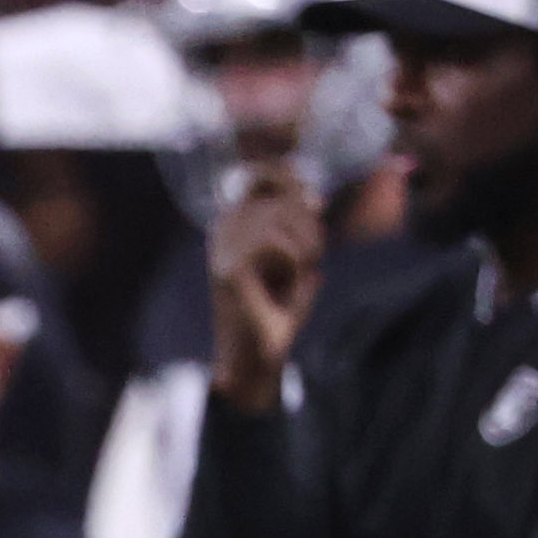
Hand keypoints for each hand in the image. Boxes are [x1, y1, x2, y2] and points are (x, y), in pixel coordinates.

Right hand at [207, 166, 325, 412]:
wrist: (258, 360)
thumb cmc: (276, 314)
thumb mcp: (296, 262)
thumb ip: (302, 230)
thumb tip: (315, 199)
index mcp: (233, 226)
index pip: (258, 177)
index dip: (288, 178)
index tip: (315, 203)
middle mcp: (222, 233)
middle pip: (280, 197)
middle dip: (310, 223)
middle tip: (313, 257)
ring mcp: (222, 250)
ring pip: (280, 216)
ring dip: (306, 242)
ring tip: (305, 270)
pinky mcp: (230, 269)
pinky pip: (273, 242)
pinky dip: (295, 259)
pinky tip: (293, 278)